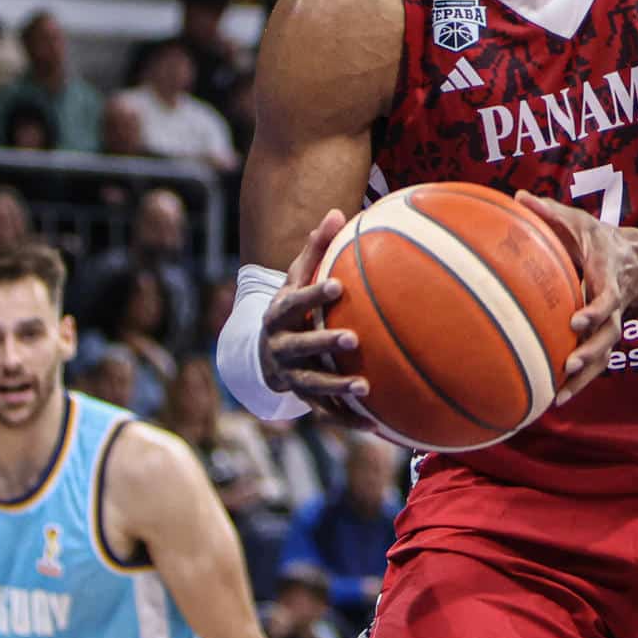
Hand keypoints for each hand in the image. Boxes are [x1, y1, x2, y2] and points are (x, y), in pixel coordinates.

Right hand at [261, 209, 370, 422]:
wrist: (260, 353)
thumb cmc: (291, 305)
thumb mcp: (296, 277)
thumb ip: (315, 248)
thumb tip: (337, 212)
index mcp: (279, 315)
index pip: (294, 303)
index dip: (313, 295)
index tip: (337, 285)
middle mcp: (280, 347)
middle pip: (300, 347)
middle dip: (324, 344)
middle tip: (352, 340)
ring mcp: (291, 376)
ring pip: (311, 386)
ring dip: (336, 389)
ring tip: (365, 388)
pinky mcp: (303, 399)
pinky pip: (326, 414)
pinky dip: (349, 420)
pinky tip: (376, 424)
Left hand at [514, 191, 637, 405]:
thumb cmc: (601, 240)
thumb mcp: (581, 222)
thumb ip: (551, 212)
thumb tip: (518, 197)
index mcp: (609, 280)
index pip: (607, 300)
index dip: (595, 312)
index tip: (576, 321)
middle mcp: (614, 309)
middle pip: (608, 337)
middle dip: (590, 353)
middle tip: (568, 366)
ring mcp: (611, 327)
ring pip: (603, 357)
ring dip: (584, 378)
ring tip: (560, 397)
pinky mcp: (602, 339)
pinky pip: (595, 365)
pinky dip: (579, 384)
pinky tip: (556, 400)